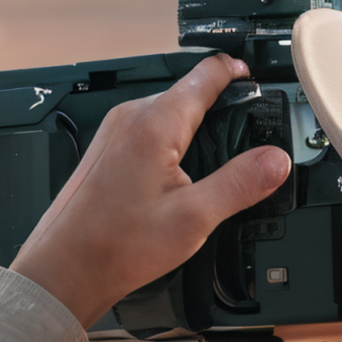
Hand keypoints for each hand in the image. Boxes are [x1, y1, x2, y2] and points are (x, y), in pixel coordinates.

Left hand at [10, 56, 291, 330]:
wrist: (64, 269)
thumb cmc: (115, 246)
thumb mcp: (194, 218)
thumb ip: (240, 183)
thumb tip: (276, 160)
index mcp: (155, 123)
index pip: (205, 74)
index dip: (237, 73)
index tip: (255, 79)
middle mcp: (130, 118)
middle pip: (188, 93)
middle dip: (220, 108)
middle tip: (249, 133)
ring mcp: (114, 132)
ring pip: (168, 114)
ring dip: (195, 129)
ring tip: (217, 161)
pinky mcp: (107, 150)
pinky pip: (149, 132)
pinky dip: (172, 144)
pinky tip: (179, 179)